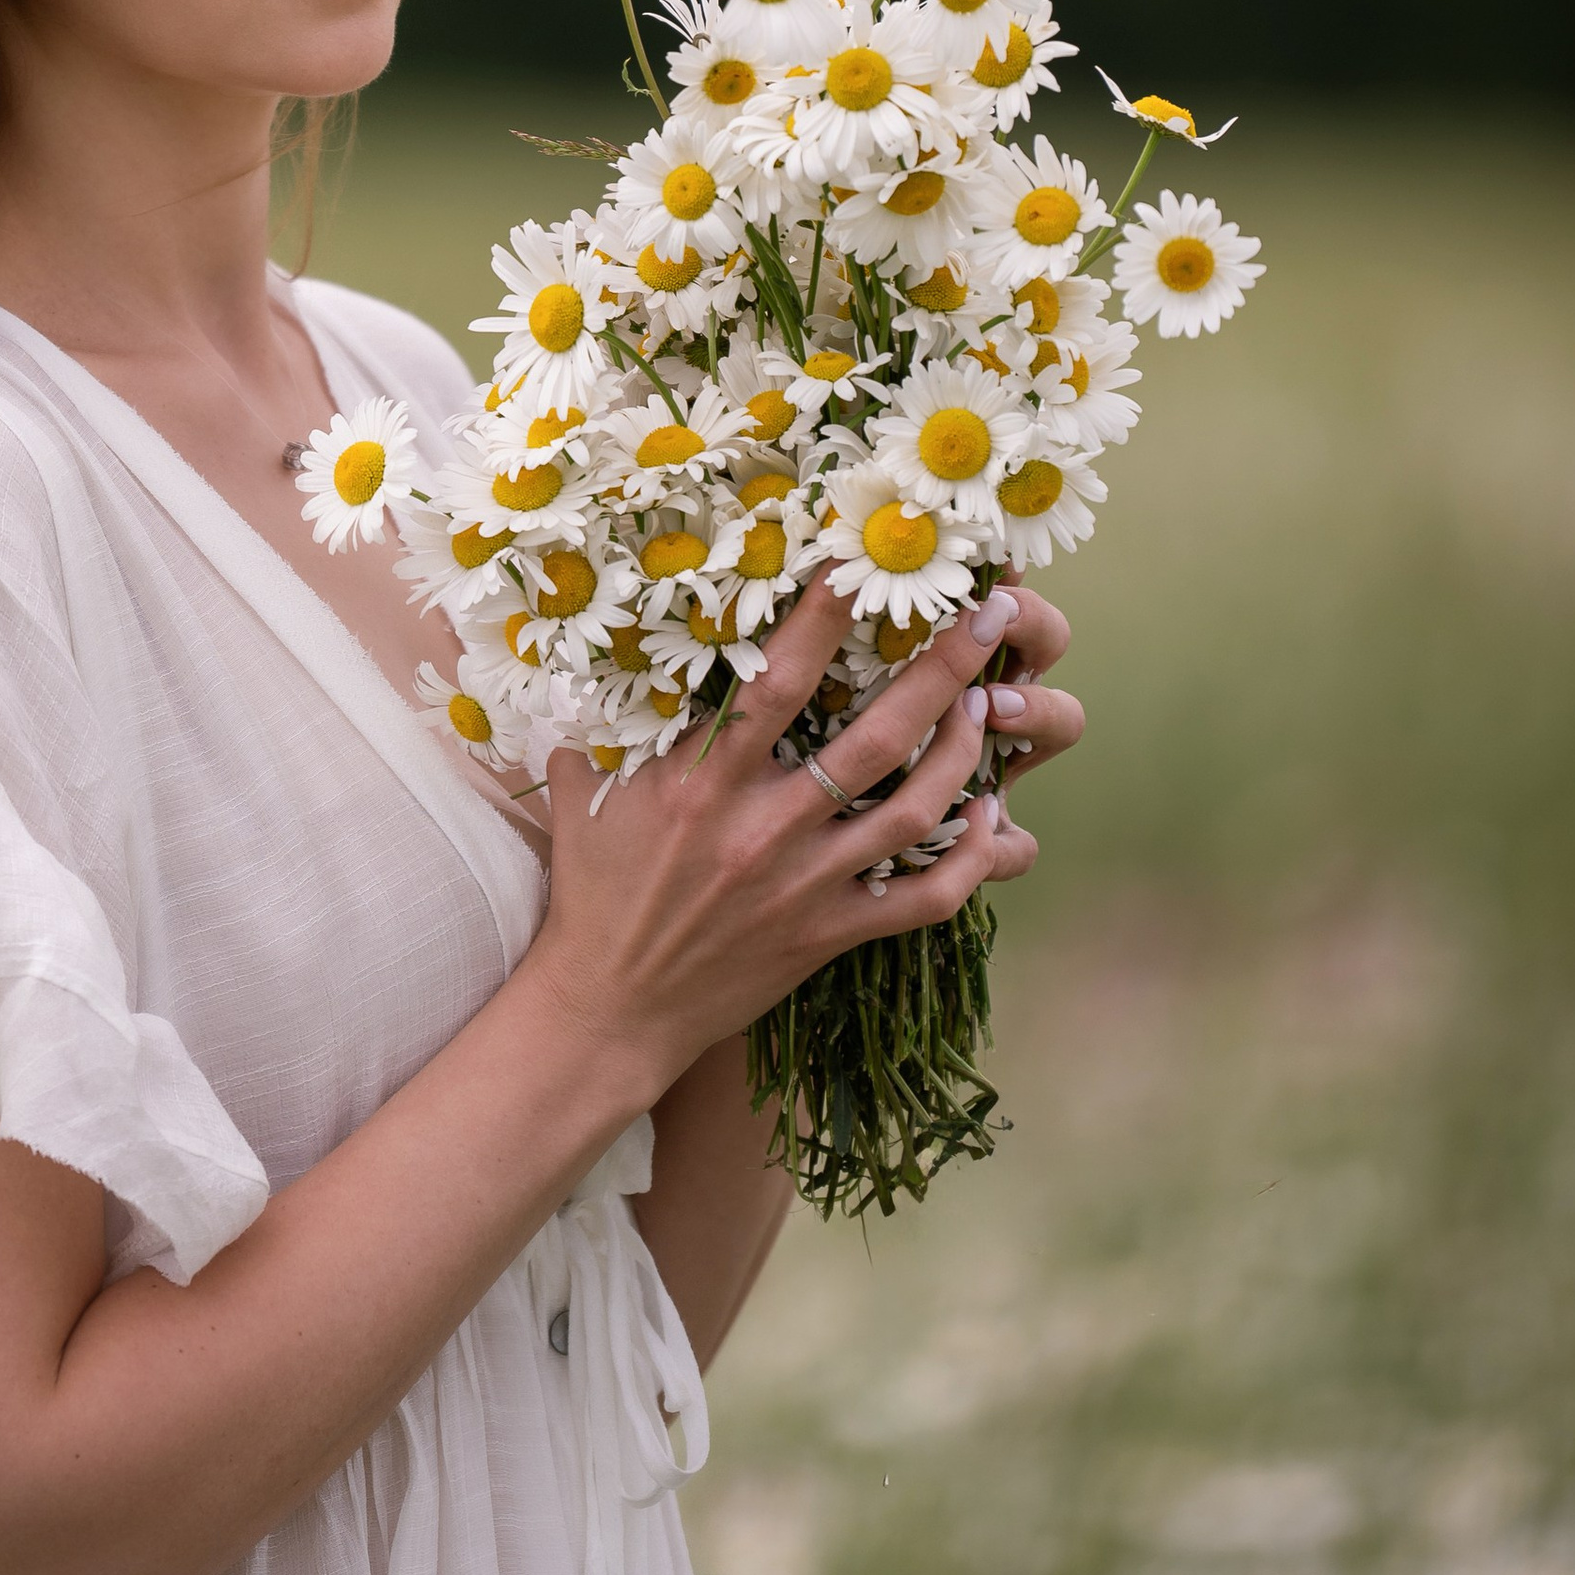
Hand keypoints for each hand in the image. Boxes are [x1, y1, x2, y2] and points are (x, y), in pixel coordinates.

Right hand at [522, 570, 1081, 1107]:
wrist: (609, 1008)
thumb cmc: (594, 892)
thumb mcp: (582, 795)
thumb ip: (601, 724)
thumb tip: (596, 654)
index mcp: (699, 783)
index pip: (773, 683)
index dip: (825, 619)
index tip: (866, 565)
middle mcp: (760, 828)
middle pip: (873, 739)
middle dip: (938, 672)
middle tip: (984, 618)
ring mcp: (803, 885)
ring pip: (911, 811)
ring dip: (961, 754)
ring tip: (987, 705)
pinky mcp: (829, 935)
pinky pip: (921, 898)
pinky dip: (969, 862)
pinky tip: (992, 822)